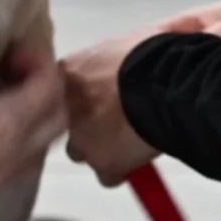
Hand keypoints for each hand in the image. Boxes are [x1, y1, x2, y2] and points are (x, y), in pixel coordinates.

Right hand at [0, 44, 65, 205]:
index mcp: (16, 116)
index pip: (51, 85)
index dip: (38, 61)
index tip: (13, 52)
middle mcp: (24, 145)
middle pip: (60, 115)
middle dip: (49, 89)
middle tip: (21, 75)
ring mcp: (13, 168)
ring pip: (47, 139)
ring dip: (40, 115)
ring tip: (12, 101)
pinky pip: (29, 156)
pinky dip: (26, 136)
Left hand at [60, 0, 220, 186]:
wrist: (163, 82)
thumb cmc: (148, 57)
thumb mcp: (119, 45)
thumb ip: (104, 59)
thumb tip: (117, 55)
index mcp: (65, 73)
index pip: (58, 91)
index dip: (78, 98)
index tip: (92, 101)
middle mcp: (62, 106)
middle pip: (63, 122)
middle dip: (82, 125)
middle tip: (107, 123)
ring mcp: (78, 136)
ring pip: (80, 151)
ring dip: (97, 149)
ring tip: (122, 141)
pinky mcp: (100, 161)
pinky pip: (106, 174)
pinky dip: (119, 170)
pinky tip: (133, 160)